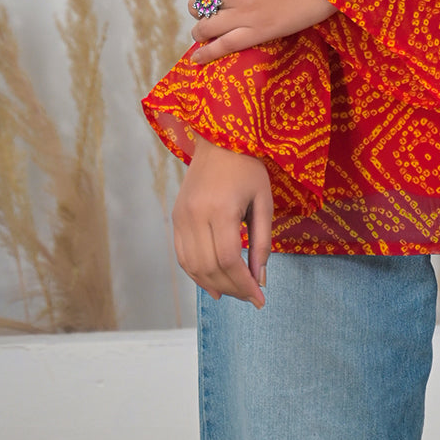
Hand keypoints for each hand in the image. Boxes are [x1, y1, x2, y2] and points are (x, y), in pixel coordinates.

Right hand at [172, 133, 273, 306]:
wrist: (219, 139)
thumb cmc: (248, 167)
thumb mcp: (263, 201)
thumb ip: (262, 241)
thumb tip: (260, 279)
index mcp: (221, 209)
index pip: (229, 259)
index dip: (244, 284)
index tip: (260, 299)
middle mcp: (196, 215)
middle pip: (211, 266)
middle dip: (233, 288)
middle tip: (251, 298)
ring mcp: (181, 217)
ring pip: (193, 266)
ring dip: (213, 285)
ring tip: (234, 293)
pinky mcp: (176, 217)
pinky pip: (182, 255)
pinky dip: (196, 274)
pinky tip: (212, 283)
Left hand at [186, 0, 332, 63]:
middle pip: (197, 6)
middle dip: (200, 8)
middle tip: (213, 8)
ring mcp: (244, 15)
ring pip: (205, 28)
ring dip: (201, 30)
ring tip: (207, 29)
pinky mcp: (259, 32)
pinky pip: (224, 46)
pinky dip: (207, 53)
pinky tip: (197, 58)